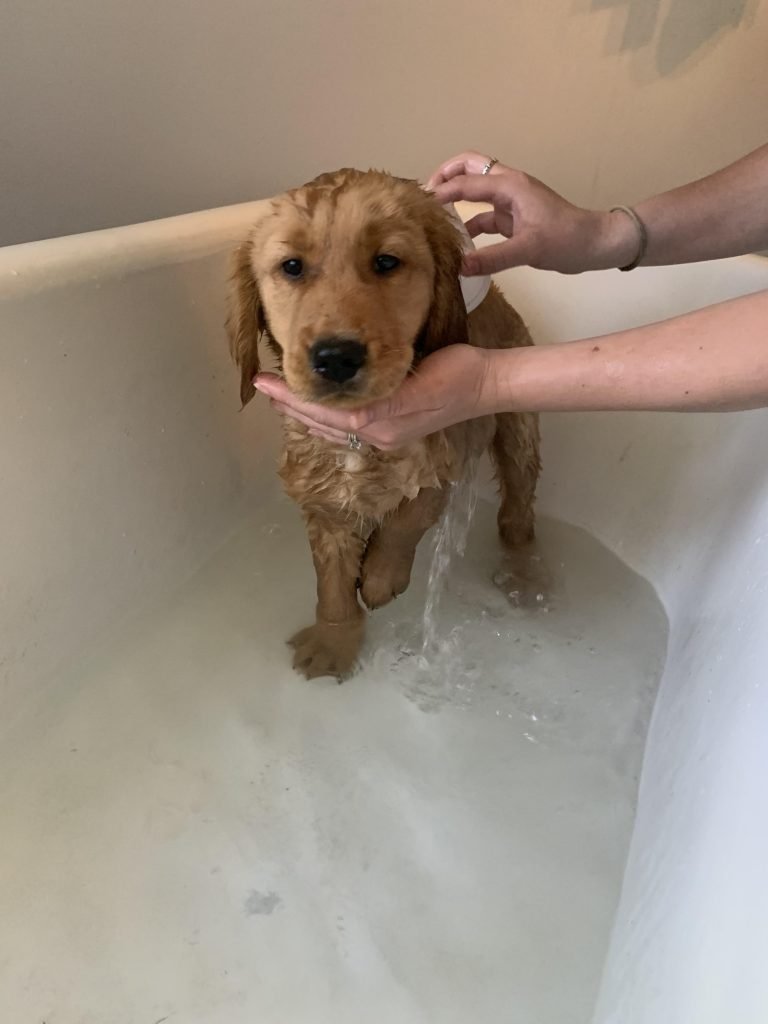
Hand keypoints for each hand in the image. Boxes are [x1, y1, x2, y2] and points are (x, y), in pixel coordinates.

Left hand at [254, 345, 492, 449]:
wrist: (485, 384)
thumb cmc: (456, 376)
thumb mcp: (420, 386)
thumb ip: (385, 404)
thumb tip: (350, 417)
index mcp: (379, 426)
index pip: (323, 415)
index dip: (291, 399)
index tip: (264, 382)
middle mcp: (376, 435)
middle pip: (321, 424)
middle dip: (290, 406)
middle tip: (261, 385)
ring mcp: (384, 435)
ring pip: (331, 428)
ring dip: (304, 413)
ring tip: (281, 397)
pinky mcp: (393, 428)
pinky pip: (347, 427)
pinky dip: (325, 418)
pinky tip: (319, 409)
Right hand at [426, 150, 633, 274]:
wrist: (596, 243)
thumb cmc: (567, 240)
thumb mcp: (529, 249)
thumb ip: (492, 258)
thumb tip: (459, 266)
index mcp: (510, 186)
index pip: (467, 182)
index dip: (441, 190)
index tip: (418, 203)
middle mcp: (508, 187)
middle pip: (470, 168)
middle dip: (446, 176)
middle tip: (426, 196)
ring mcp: (512, 202)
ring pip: (477, 192)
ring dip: (457, 201)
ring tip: (435, 219)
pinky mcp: (515, 219)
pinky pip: (485, 216)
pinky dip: (470, 224)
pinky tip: (459, 243)